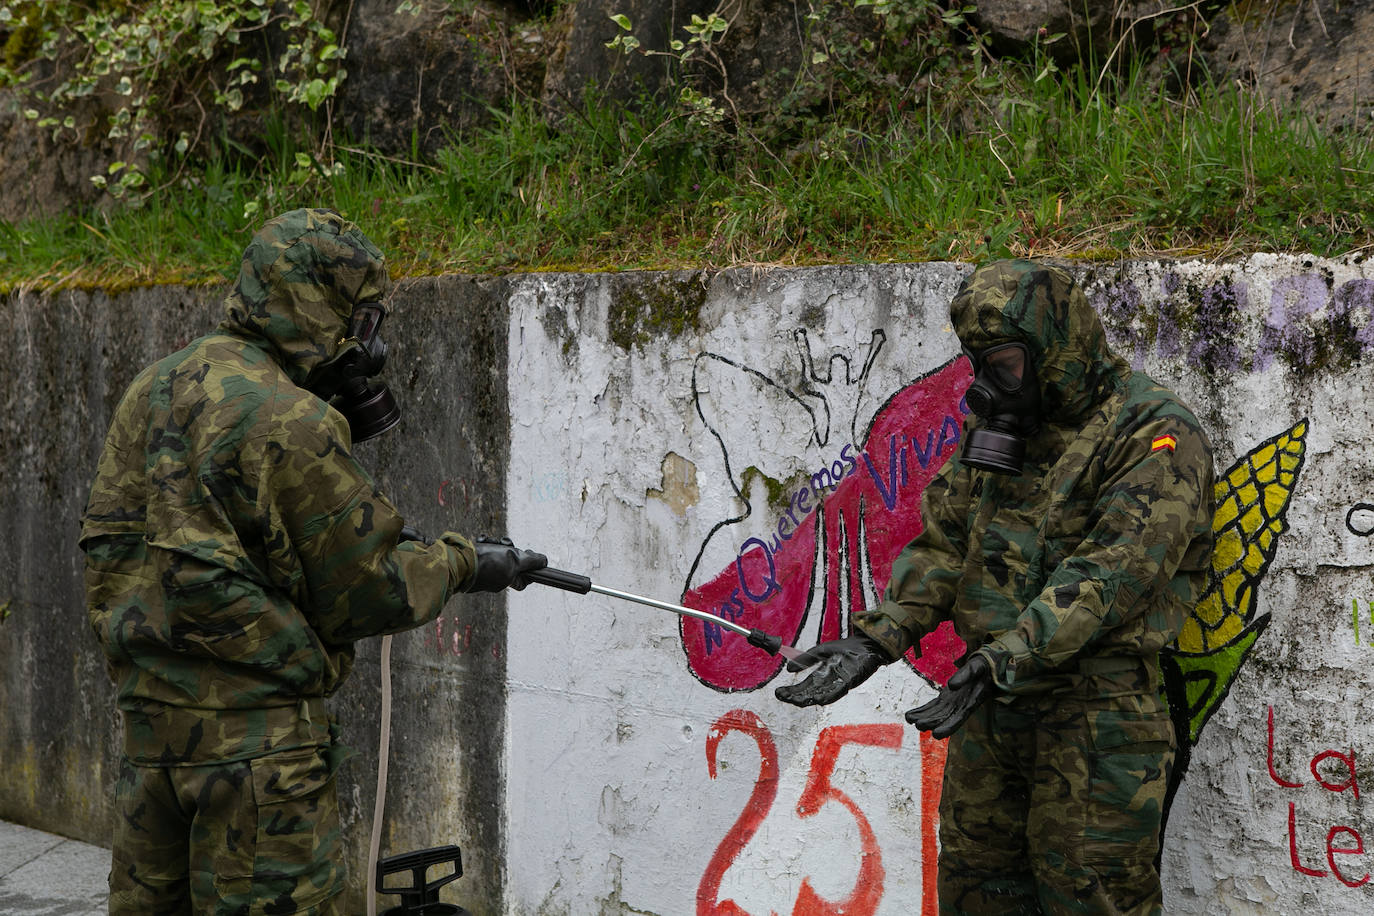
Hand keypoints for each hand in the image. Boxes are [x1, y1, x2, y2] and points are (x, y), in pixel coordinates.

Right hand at [465, 536, 547, 592]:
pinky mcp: (473, 561)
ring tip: (491, 543)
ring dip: (496, 544)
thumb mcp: (515, 559)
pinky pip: (484, 551)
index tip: (528, 554)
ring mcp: (484, 570)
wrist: (458, 560)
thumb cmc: (487, 562)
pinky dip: (485, 544)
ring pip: (497, 554)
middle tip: (507, 546)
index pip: (523, 580)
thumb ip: (531, 561)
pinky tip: (481, 542)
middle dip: (509, 549)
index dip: (528, 567)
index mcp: (506, 581)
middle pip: (511, 562)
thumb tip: (544, 562)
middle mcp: (496, 578)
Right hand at [774, 635, 888, 706]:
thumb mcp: (821, 652)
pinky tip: (819, 699)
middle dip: (796, 695)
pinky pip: (838, 690)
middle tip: (782, 697)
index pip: (804, 686)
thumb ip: (805, 660)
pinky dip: (828, 695)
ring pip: (821, 693)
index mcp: (821, 675)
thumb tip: (788, 669)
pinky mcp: (850, 679)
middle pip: (810, 691)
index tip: (778, 693)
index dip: (792, 690)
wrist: (866, 645)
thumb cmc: (845, 649)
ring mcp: (839, 681)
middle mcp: (829, 681)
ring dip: (808, 698)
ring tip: (796, 701)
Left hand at [904, 654, 991, 738]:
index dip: (947, 728)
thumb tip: (951, 685)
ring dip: (923, 717)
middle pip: (945, 718)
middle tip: (918, 725)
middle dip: (931, 723)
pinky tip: (911, 715)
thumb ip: (965, 675)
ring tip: (909, 719)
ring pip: (936, 713)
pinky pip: (933, 706)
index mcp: (970, 702)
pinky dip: (922, 711)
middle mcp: (961, 706)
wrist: (987, 669)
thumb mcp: (976, 668)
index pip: (958, 719)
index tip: (936, 734)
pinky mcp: (946, 698)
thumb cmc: (983, 668)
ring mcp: (952, 703)